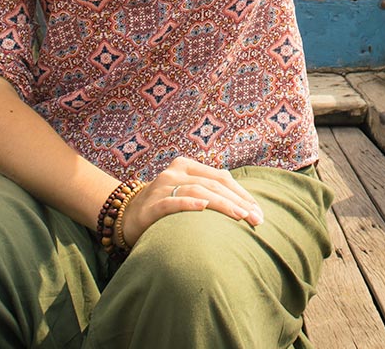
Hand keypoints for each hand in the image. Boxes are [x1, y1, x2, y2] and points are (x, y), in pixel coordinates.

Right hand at [120, 156, 263, 248]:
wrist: (125, 215)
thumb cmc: (164, 206)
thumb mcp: (186, 191)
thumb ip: (209, 192)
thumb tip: (247, 207)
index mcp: (187, 166)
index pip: (221, 178)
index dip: (242, 194)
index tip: (259, 212)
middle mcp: (175, 172)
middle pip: (213, 184)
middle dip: (238, 202)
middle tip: (256, 219)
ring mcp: (162, 187)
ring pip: (198, 192)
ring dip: (222, 205)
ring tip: (240, 216)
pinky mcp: (151, 205)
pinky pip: (172, 202)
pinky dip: (189, 204)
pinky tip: (203, 208)